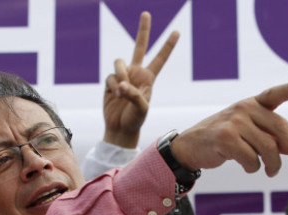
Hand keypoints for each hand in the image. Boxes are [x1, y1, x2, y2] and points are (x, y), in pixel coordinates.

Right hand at [103, 11, 178, 147]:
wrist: (120, 128)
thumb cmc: (135, 119)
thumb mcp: (141, 108)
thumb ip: (133, 94)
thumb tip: (121, 85)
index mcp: (148, 78)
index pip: (160, 58)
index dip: (168, 45)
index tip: (177, 32)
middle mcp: (136, 73)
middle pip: (139, 46)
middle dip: (143, 30)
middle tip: (146, 14)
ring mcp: (122, 76)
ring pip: (119, 62)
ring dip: (121, 74)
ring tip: (122, 90)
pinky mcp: (110, 82)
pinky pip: (110, 76)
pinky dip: (113, 84)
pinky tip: (116, 95)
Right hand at [171, 80, 287, 176]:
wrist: (190, 146)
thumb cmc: (222, 139)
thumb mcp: (247, 132)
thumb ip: (271, 136)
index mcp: (251, 104)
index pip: (272, 95)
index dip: (287, 89)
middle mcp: (243, 109)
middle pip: (280, 128)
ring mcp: (233, 123)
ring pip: (268, 147)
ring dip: (274, 164)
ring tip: (271, 171)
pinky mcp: (225, 139)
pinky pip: (251, 158)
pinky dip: (254, 167)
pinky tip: (249, 167)